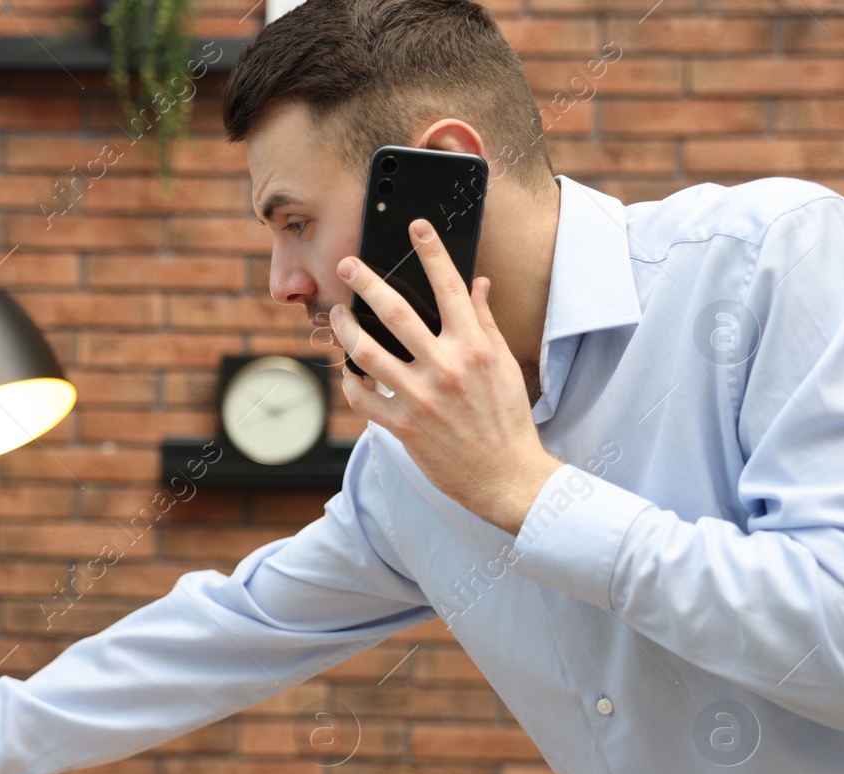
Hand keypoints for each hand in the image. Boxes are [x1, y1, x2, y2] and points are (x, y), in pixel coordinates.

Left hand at [330, 217, 562, 533]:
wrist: (506, 476)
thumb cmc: (506, 419)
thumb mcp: (504, 365)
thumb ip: (484, 322)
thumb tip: (477, 283)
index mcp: (475, 348)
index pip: (451, 288)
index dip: (433, 252)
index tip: (416, 226)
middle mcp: (447, 368)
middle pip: (396, 314)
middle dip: (366, 283)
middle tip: (346, 264)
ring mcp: (422, 399)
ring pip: (368, 353)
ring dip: (345, 330)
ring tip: (337, 315)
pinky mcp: (404, 427)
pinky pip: (364, 398)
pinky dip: (351, 381)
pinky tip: (349, 369)